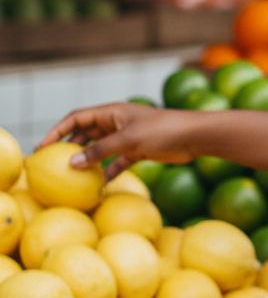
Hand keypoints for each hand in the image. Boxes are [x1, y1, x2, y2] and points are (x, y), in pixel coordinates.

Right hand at [38, 102, 196, 180]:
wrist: (193, 136)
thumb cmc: (162, 131)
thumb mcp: (128, 140)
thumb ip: (100, 151)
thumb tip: (72, 163)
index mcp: (111, 112)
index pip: (76, 118)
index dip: (58, 131)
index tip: (43, 147)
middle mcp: (116, 122)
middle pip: (86, 133)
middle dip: (70, 146)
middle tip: (53, 163)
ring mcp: (127, 136)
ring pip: (100, 148)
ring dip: (88, 160)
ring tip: (73, 175)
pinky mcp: (139, 150)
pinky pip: (117, 161)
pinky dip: (108, 171)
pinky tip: (100, 185)